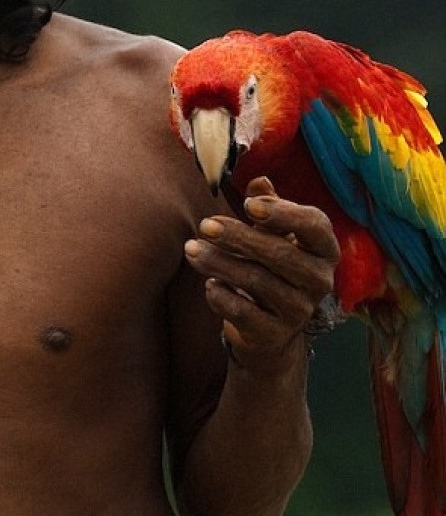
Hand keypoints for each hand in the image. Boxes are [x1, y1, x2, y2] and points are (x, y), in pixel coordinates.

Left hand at [184, 177, 338, 364]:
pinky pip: (244, 312)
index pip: (315, 226)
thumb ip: (267, 205)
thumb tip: (259, 180)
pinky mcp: (274, 334)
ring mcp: (300, 310)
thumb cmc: (270, 265)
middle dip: (238, 237)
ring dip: (219, 262)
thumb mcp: (271, 232)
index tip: (248, 204)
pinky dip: (222, 296)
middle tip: (205, 225)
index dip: (284, 213)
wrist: (269, 327)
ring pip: (257, 281)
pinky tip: (208, 285)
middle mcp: (319, 280)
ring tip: (192, 249)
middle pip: (280, 253)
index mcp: (324, 249)